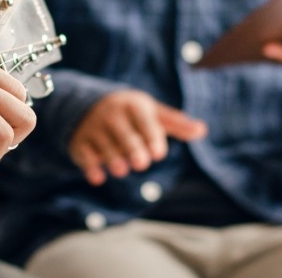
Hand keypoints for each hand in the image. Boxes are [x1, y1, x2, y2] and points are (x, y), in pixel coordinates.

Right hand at [69, 90, 207, 185]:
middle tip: (141, 164)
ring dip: (112, 159)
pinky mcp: (79, 142)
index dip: (151, 136)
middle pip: (123, 134)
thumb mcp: (152, 113)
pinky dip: (90, 166)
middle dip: (132, 148)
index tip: (159, 154)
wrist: (88, 104)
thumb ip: (176, 123)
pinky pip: (85, 154)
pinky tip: (98, 178)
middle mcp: (111, 115)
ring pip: (104, 146)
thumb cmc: (131, 114)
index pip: (144, 120)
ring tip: (121, 170)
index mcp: (133, 106)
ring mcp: (93, 128)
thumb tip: (203, 130)